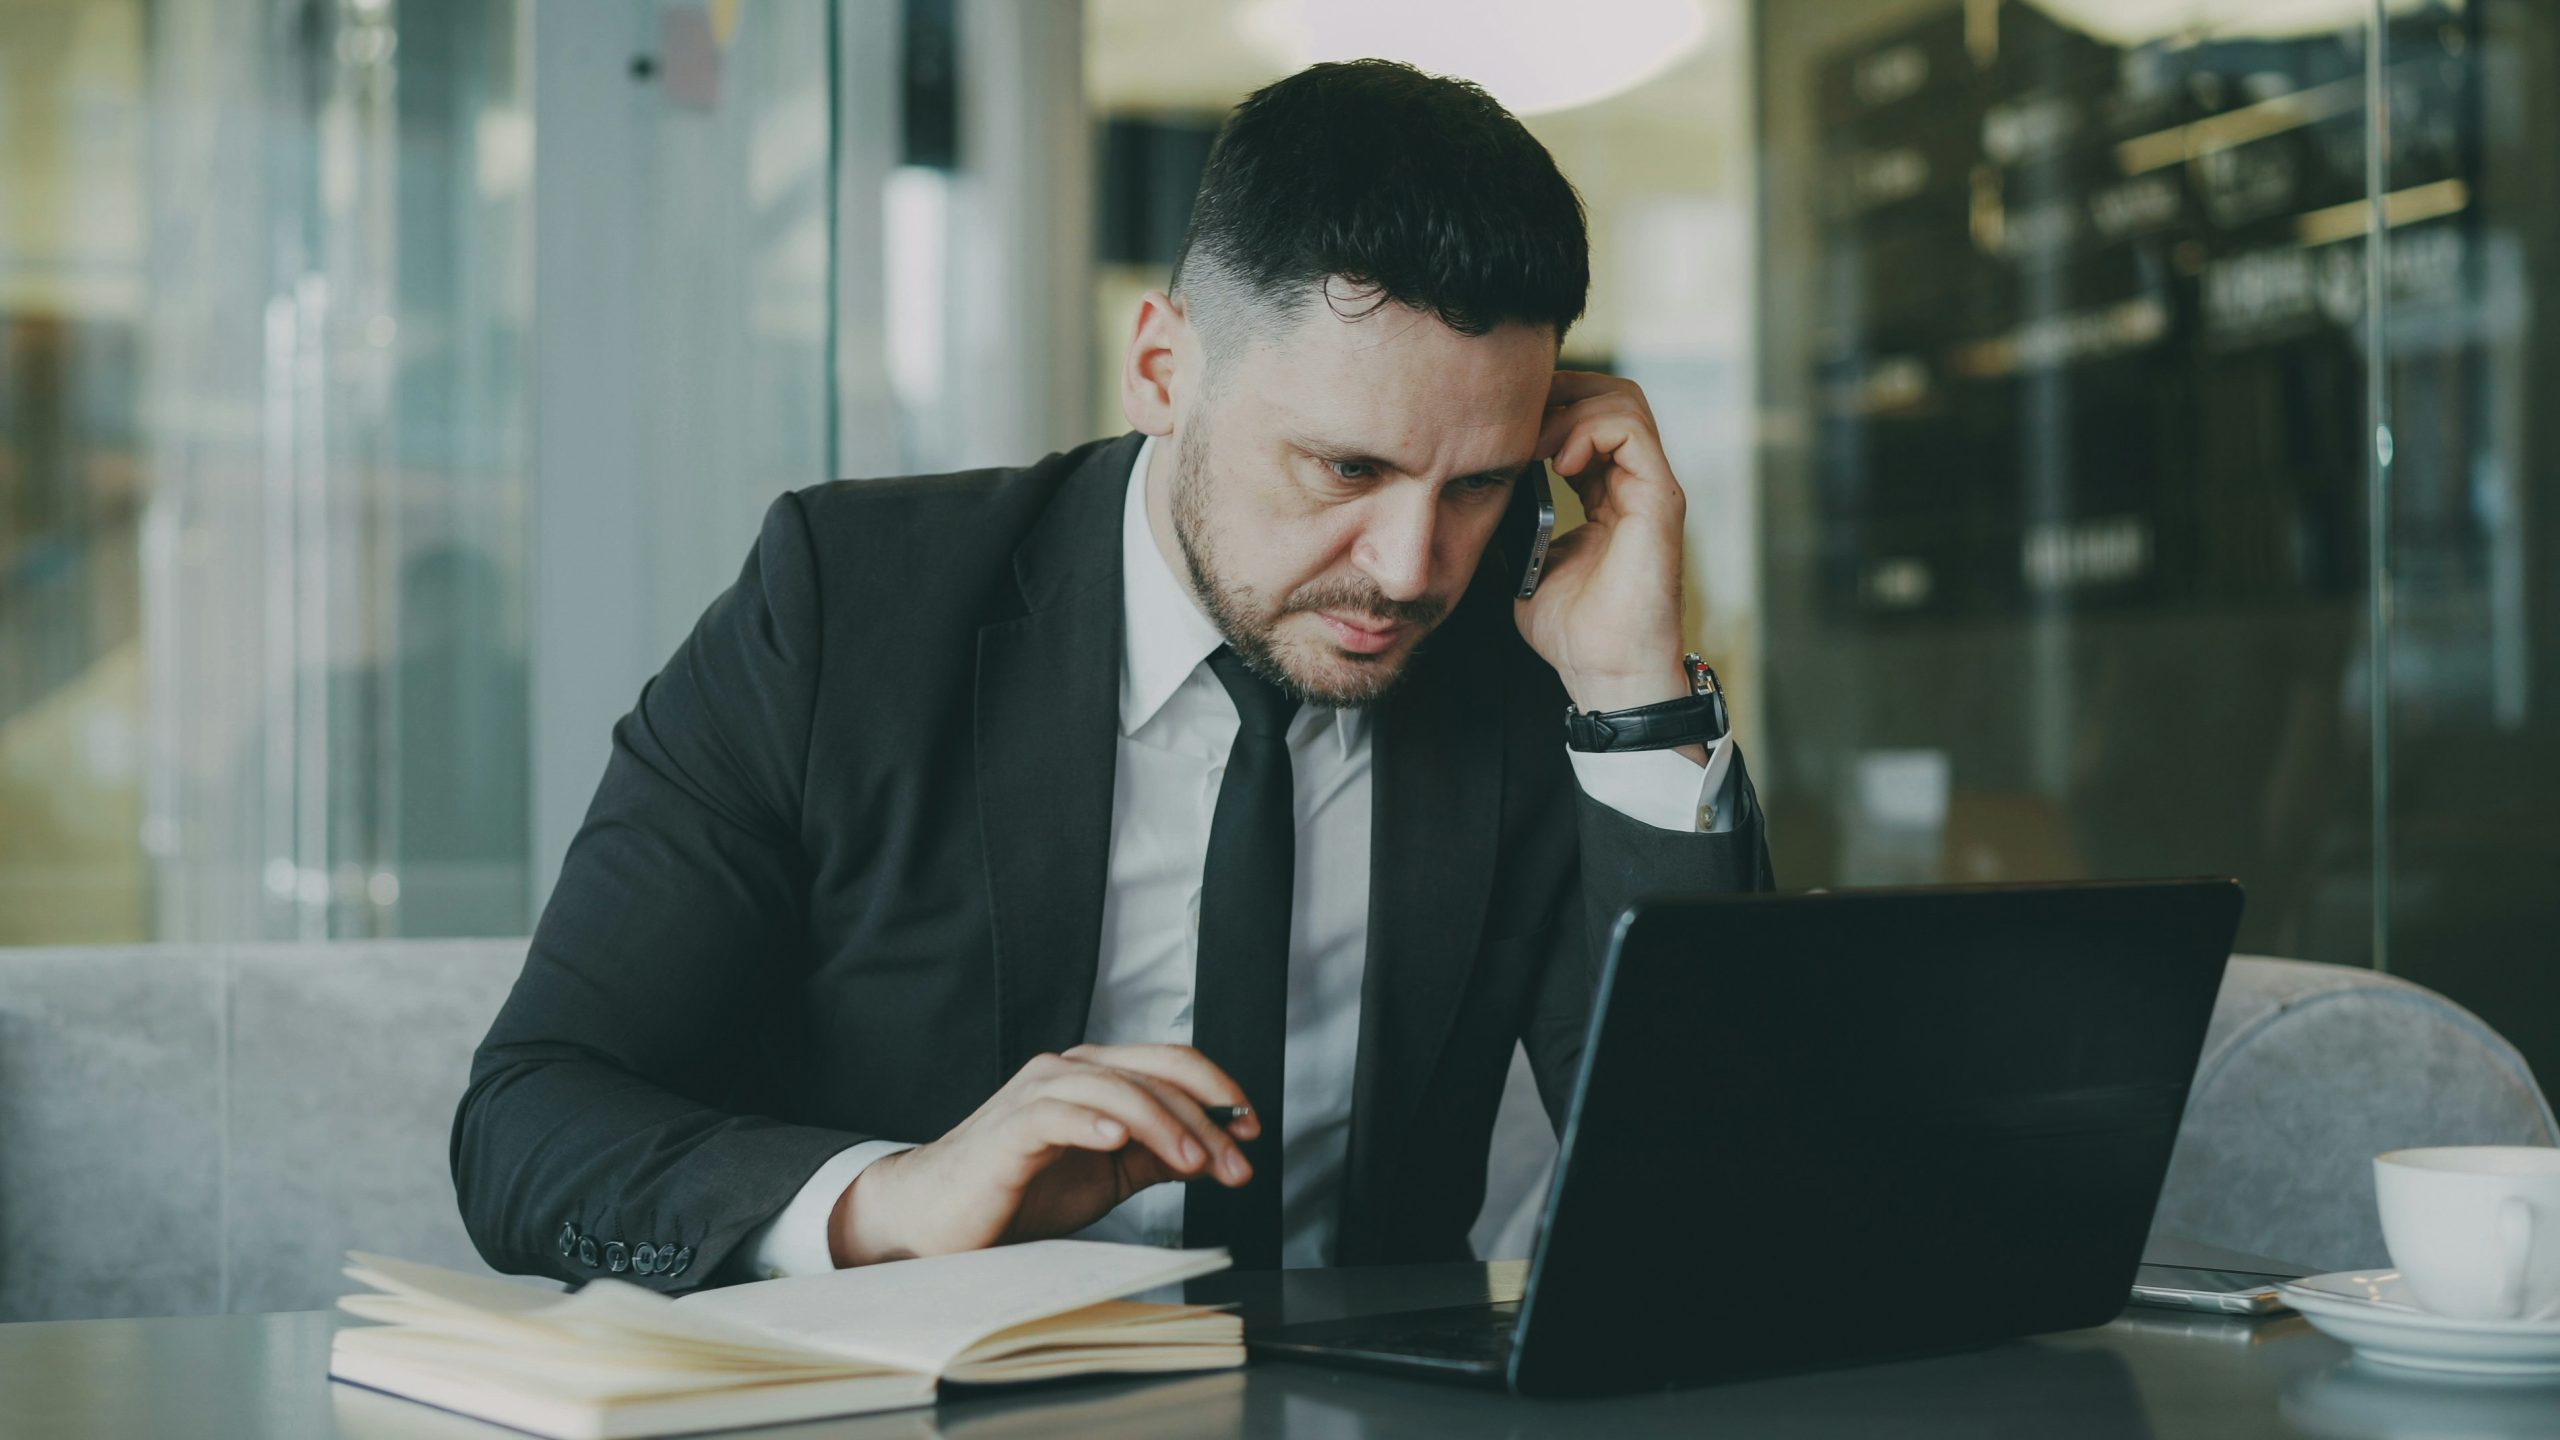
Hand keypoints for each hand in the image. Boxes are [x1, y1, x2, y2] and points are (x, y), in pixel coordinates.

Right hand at [828, 1044, 1257, 1265]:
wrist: (939, 1217)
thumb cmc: (1017, 1192)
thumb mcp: (1105, 1175)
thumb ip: (1154, 1156)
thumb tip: (1216, 1149)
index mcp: (1095, 1075)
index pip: (1171, 1065)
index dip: (1219, 1093)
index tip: (1253, 1132)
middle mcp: (1069, 1071)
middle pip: (1155, 1075)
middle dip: (1207, 1120)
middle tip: (1239, 1164)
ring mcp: (1038, 1093)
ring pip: (1118, 1090)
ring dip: (1165, 1126)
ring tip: (1197, 1163)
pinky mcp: (1010, 1127)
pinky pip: (1058, 1113)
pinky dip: (1094, 1123)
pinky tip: (1119, 1142)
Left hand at [1517, 371, 1699, 755]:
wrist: (1604, 674)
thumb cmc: (1572, 631)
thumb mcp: (1528, 562)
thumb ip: (1518, 522)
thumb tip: (1485, 491)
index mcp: (1607, 494)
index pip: (1587, 418)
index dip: (1545, 409)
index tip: (1500, 428)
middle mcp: (1635, 483)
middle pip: (1609, 394)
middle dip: (1559, 393)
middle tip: (1514, 422)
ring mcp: (1651, 488)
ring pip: (1624, 401)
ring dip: (1570, 409)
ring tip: (1534, 444)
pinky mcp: (1660, 499)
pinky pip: (1631, 430)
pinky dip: (1589, 429)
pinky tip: (1555, 462)